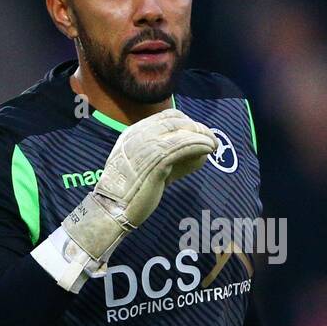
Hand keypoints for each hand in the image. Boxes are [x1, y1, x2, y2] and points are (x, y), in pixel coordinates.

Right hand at [63, 107, 215, 264]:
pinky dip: (199, 145)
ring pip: (182, 131)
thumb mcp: (146, 167)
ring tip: (213, 145)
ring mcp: (146, 146)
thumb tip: (198, 154)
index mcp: (133, 133)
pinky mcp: (156, 161)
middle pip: (177, 120)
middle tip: (211, 139)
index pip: (167, 116)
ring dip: (203, 135)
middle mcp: (139, 135)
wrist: (112, 209)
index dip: (187, 122)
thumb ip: (168, 157)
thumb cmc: (132, 193)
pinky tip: (208, 150)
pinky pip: (183, 146)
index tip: (199, 132)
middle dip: (197, 127)